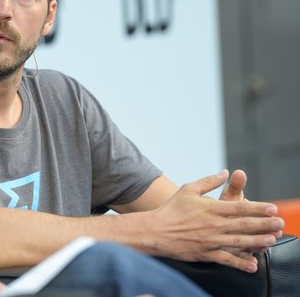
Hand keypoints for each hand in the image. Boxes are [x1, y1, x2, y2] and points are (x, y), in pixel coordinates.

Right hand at [148, 170, 284, 272]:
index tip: (273, 207)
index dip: (257, 208)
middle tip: (281, 223)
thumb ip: (208, 181)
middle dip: (264, 223)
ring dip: (258, 241)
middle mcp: (213, 225)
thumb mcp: (189, 188)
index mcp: (210, 208)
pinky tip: (252, 264)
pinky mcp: (205, 254)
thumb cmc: (172, 208)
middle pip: (243, 224)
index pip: (239, 208)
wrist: (156, 230)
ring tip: (273, 239)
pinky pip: (226, 260)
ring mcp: (210, 241)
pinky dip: (240, 263)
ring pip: (239, 241)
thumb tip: (225, 172)